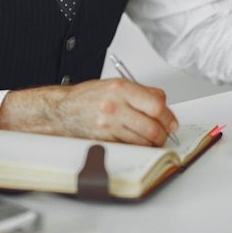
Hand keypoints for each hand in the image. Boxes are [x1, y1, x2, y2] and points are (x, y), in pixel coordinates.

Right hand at [0, 78, 177, 146]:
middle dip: (164, 133)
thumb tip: (162, 103)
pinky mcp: (104, 140)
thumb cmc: (87, 97)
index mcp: (120, 88)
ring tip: (151, 138)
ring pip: (144, 140)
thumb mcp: (114, 85)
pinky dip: (137, 147)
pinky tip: (135, 141)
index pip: (156, 104)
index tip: (170, 120)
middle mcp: (115, 105)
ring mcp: (109, 124)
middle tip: (165, 133)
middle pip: (153, 126)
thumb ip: (140, 92)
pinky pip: (130, 147)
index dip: (168, 115)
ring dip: (152, 142)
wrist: (61, 110)